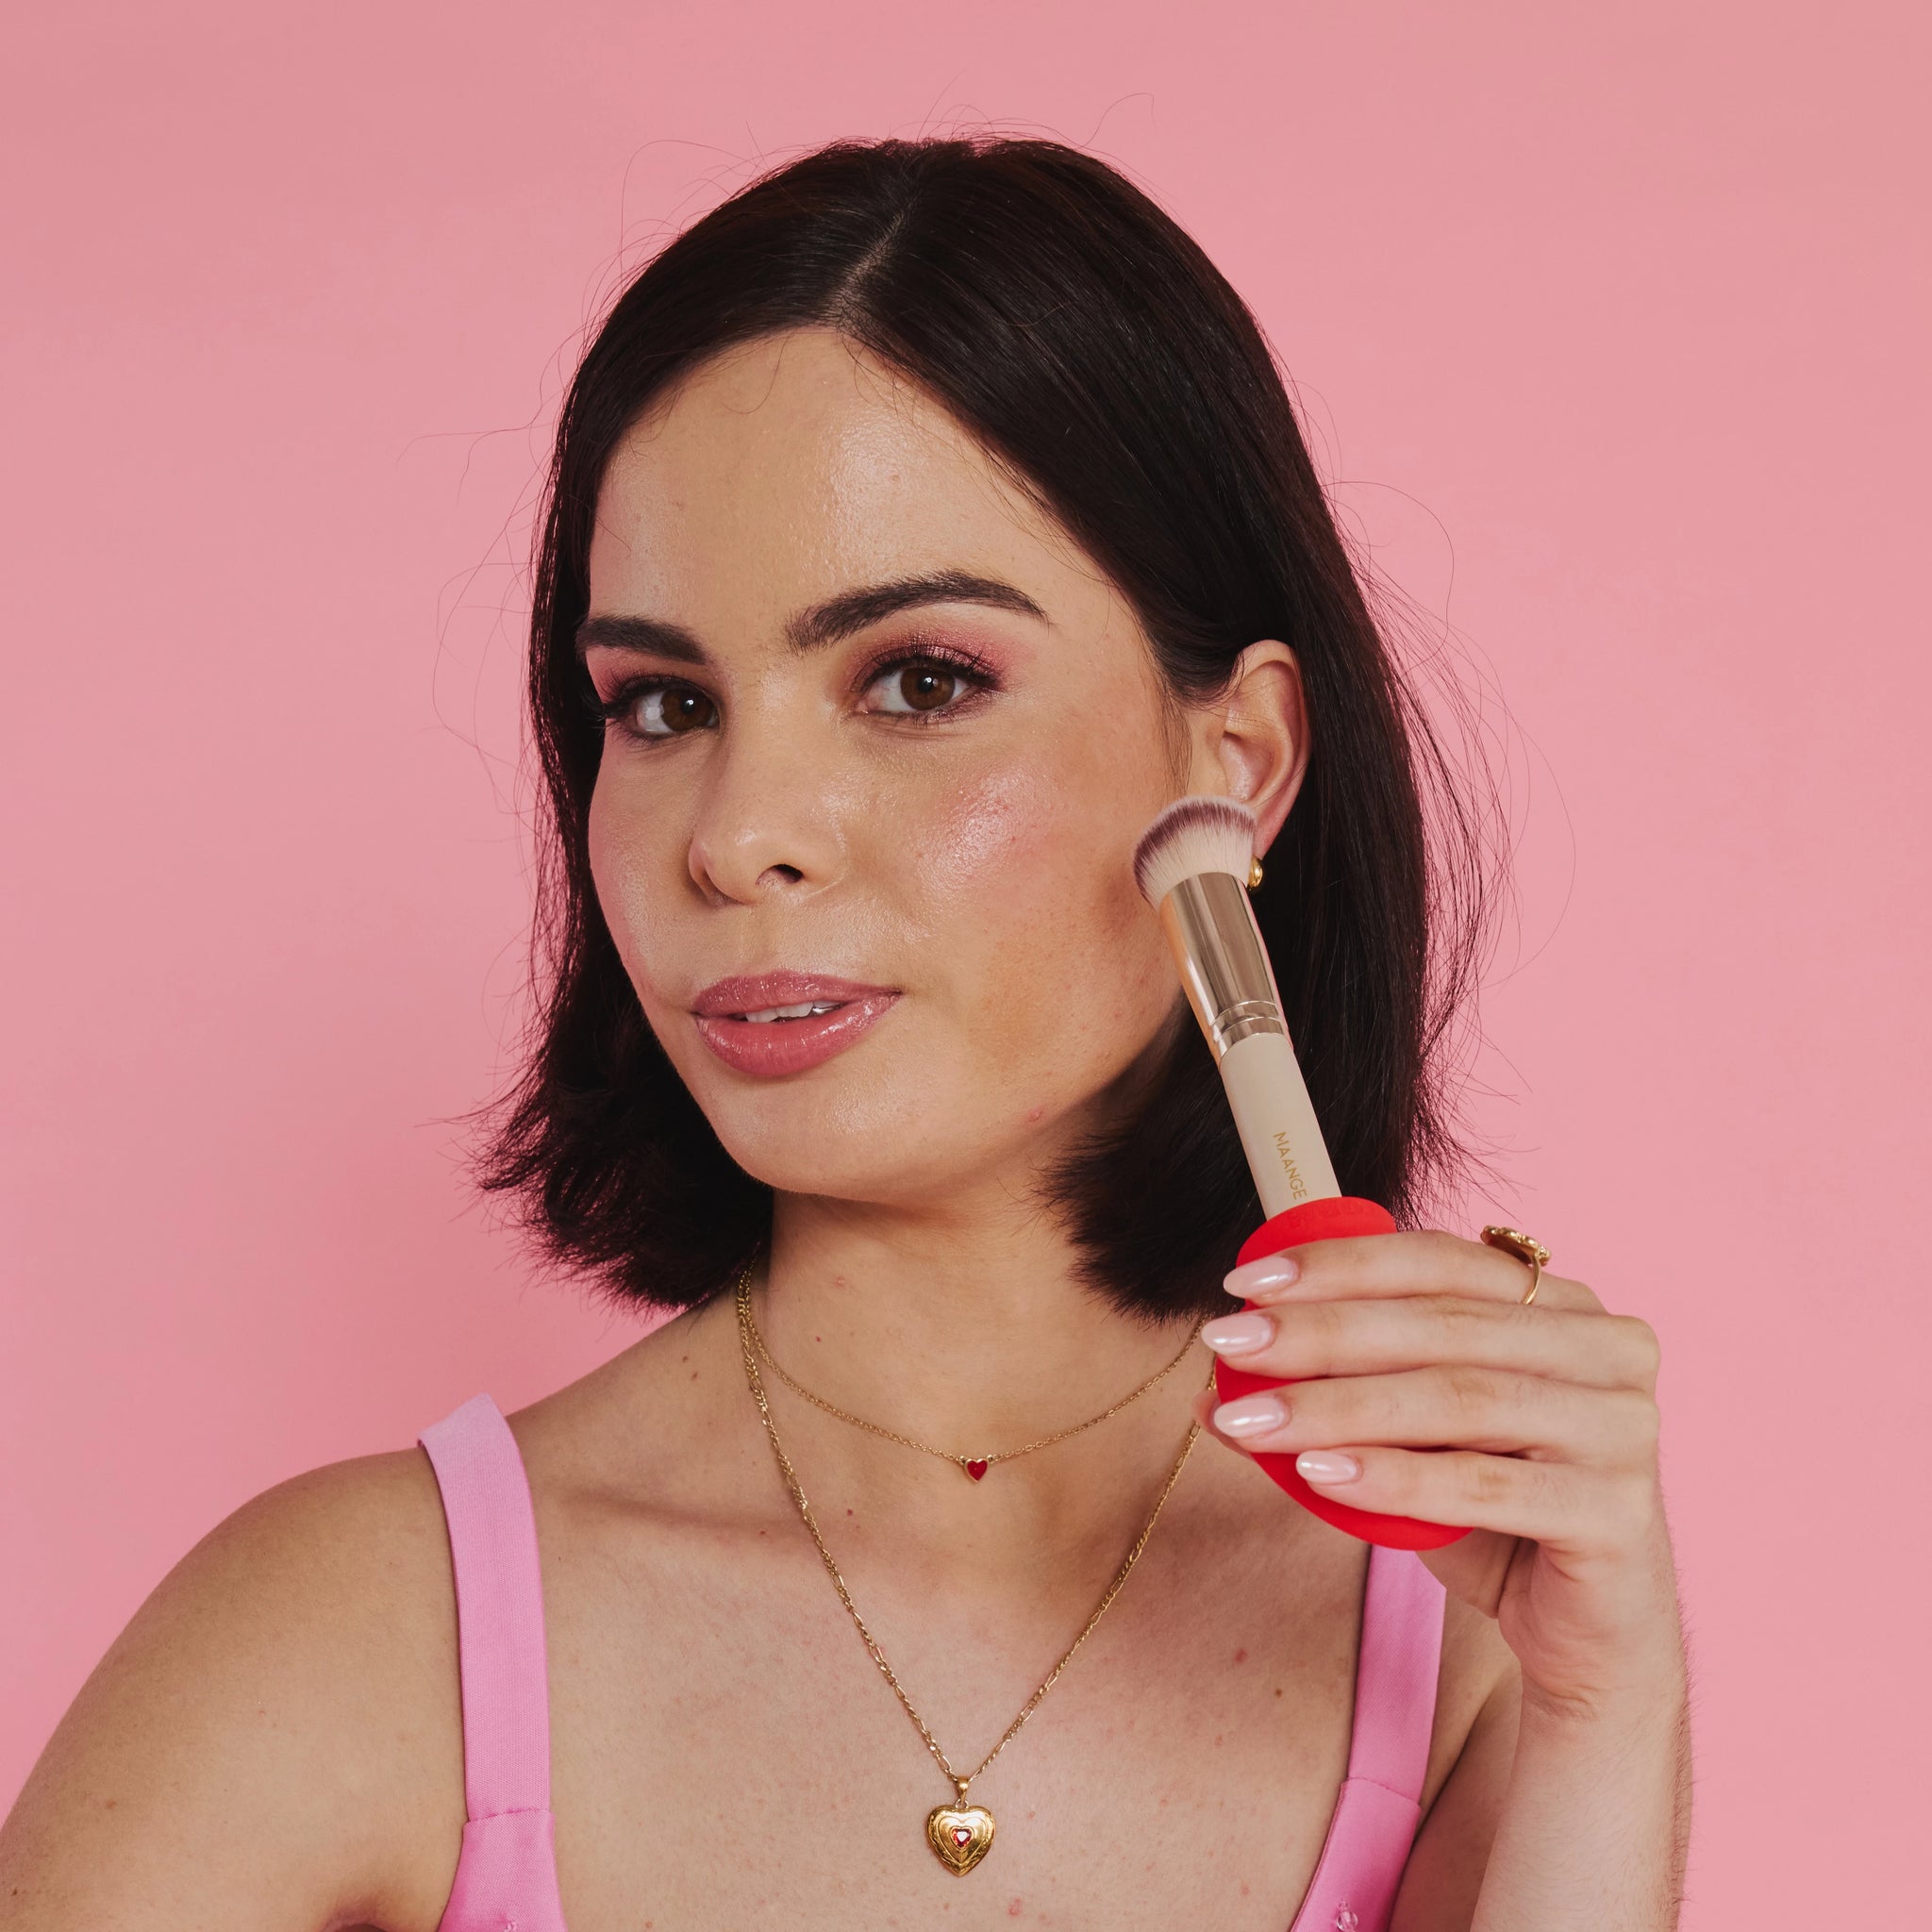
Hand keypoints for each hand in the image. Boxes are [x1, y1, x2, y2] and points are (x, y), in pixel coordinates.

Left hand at [1192, 1231, 1682, 1717]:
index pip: (1438, 1260)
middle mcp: (1608, 1350)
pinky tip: (1318, 1474)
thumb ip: (1339, 1395)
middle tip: (1229, 1343)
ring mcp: (1625, 1428)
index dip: (1338, 1264)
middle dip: (1320, 1331)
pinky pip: (1484, 1485)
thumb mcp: (1412, 1440)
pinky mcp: (1620, 1513)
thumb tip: (1219, 1381)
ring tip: (1252, 1418)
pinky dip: (1393, 1477)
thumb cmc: (1494, 1515)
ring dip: (1337, 1405)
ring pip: (1457, 1400)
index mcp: (1562, 1304)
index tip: (1244, 1281)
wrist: (1590, 1635)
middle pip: (1441, 1325)